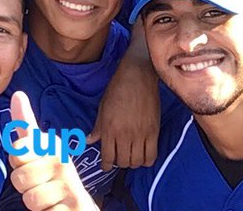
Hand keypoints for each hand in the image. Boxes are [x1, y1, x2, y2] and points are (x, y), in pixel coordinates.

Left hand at [9, 92, 96, 210]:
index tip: (31, 162)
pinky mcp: (75, 208)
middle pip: (18, 178)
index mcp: (51, 145)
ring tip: (48, 197)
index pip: (16, 151)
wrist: (80, 204)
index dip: (17, 162)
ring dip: (35, 203)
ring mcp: (70, 186)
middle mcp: (61, 162)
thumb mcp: (40, 147)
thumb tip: (17, 93)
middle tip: (40, 183)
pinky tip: (56, 208)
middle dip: (25, 187)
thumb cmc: (53, 173)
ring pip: (29, 199)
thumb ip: (25, 124)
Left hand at [87, 30, 158, 169]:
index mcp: (109, 127)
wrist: (137, 76)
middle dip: (118, 163)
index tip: (105, 166)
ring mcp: (140, 134)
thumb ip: (98, 126)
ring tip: (129, 156)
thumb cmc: (116, 88)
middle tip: (117, 158)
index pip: (107, 156)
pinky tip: (142, 155)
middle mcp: (124, 134)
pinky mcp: (154, 132)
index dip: (106, 164)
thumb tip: (89, 140)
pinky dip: (146, 160)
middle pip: (123, 162)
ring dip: (132, 162)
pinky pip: (151, 156)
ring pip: (137, 162)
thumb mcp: (102, 106)